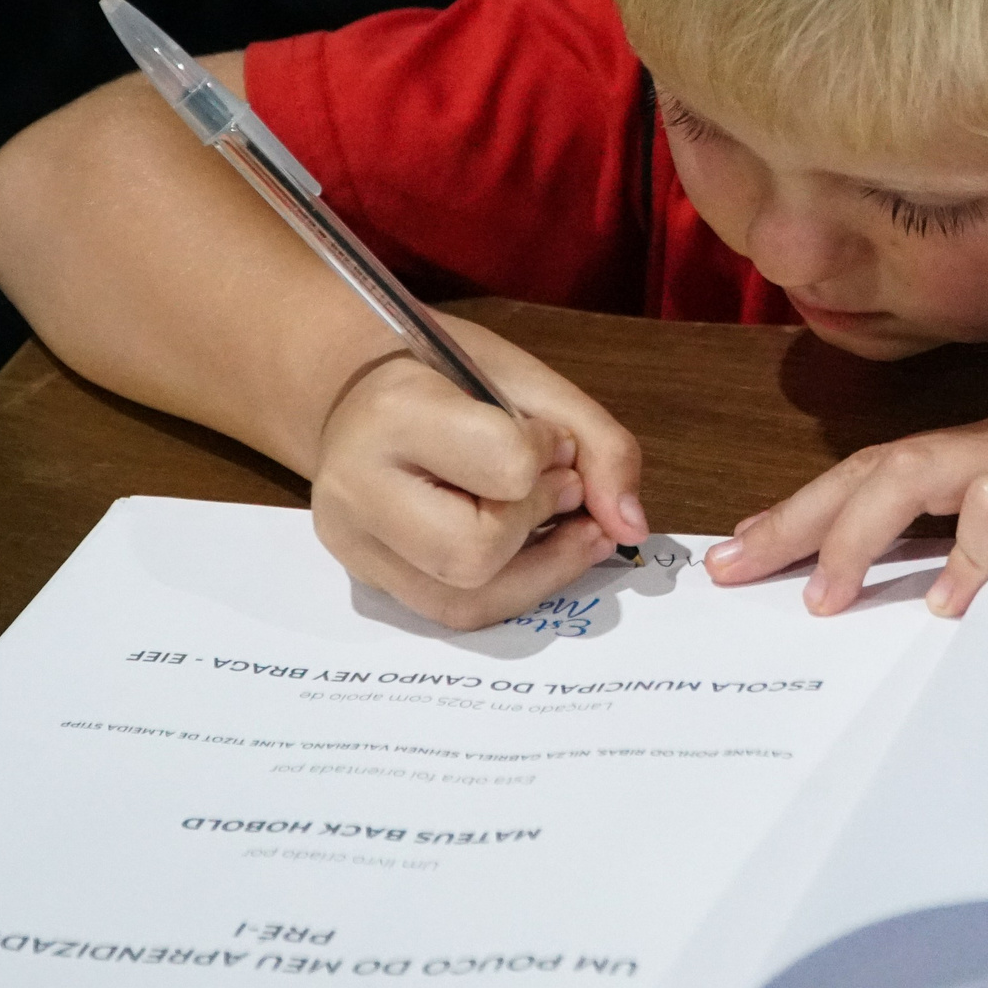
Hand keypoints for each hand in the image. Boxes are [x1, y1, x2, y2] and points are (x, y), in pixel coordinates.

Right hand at [307, 315, 649, 629]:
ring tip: (567, 525)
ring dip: (541, 568)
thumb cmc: (444, 374)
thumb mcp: (528, 379)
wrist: (356, 390)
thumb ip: (596, 441)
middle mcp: (358, 489)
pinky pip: (455, 613)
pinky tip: (540, 550)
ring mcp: (355, 544)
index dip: (548, 455)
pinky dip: (514, 587)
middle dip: (536, 522)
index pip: (503, 465)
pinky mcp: (369, 580)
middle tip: (556, 486)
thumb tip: (631, 527)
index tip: (549, 437)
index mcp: (395, 414)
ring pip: (467, 601)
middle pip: (474, 554)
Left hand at [701, 388, 987, 617]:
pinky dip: (966, 556)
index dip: (808, 511)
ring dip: (855, 535)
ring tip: (817, 598)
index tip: (749, 551)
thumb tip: (941, 583)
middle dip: (792, 520)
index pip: (878, 473)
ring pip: (913, 475)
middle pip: (869, 469)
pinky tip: (943, 603)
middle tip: (729, 568)